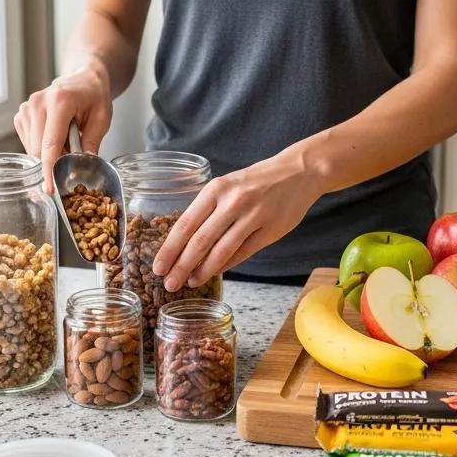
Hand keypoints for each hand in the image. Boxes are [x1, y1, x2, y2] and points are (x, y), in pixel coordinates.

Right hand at [14, 61, 112, 193]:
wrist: (84, 80)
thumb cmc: (94, 97)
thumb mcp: (101, 119)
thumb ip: (91, 144)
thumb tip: (82, 169)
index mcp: (59, 102)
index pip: (50, 143)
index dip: (49, 170)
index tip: (49, 190)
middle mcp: (38, 103)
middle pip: (38, 150)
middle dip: (55, 162)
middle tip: (74, 154)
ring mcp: (26, 108)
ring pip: (32, 149)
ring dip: (49, 154)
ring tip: (67, 138)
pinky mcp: (21, 115)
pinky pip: (29, 143)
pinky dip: (42, 147)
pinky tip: (56, 136)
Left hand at [151, 150, 324, 291]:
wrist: (298, 173)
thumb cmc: (256, 182)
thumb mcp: (227, 185)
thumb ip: (209, 210)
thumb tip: (184, 243)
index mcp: (216, 189)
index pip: (186, 224)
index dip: (170, 249)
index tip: (158, 267)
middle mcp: (233, 201)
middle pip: (200, 241)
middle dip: (181, 266)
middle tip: (169, 283)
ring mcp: (253, 216)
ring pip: (221, 251)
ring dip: (203, 271)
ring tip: (190, 282)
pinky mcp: (269, 230)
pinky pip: (242, 253)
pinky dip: (226, 266)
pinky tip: (215, 273)